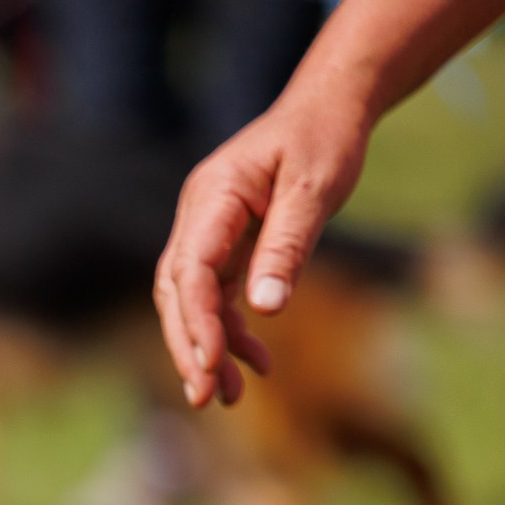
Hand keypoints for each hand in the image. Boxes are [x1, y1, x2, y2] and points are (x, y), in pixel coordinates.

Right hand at [154, 95, 370, 406]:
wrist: (328, 107)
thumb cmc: (324, 137)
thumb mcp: (315, 188)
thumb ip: (288, 246)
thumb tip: (266, 310)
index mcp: (211, 197)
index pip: (190, 270)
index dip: (197, 320)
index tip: (209, 362)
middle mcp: (198, 218)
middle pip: (177, 295)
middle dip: (189, 348)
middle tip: (205, 397)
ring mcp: (207, 233)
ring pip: (191, 303)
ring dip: (207, 349)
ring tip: (228, 396)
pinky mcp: (224, 247)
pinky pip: (217, 297)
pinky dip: (231, 331)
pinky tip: (256, 359)